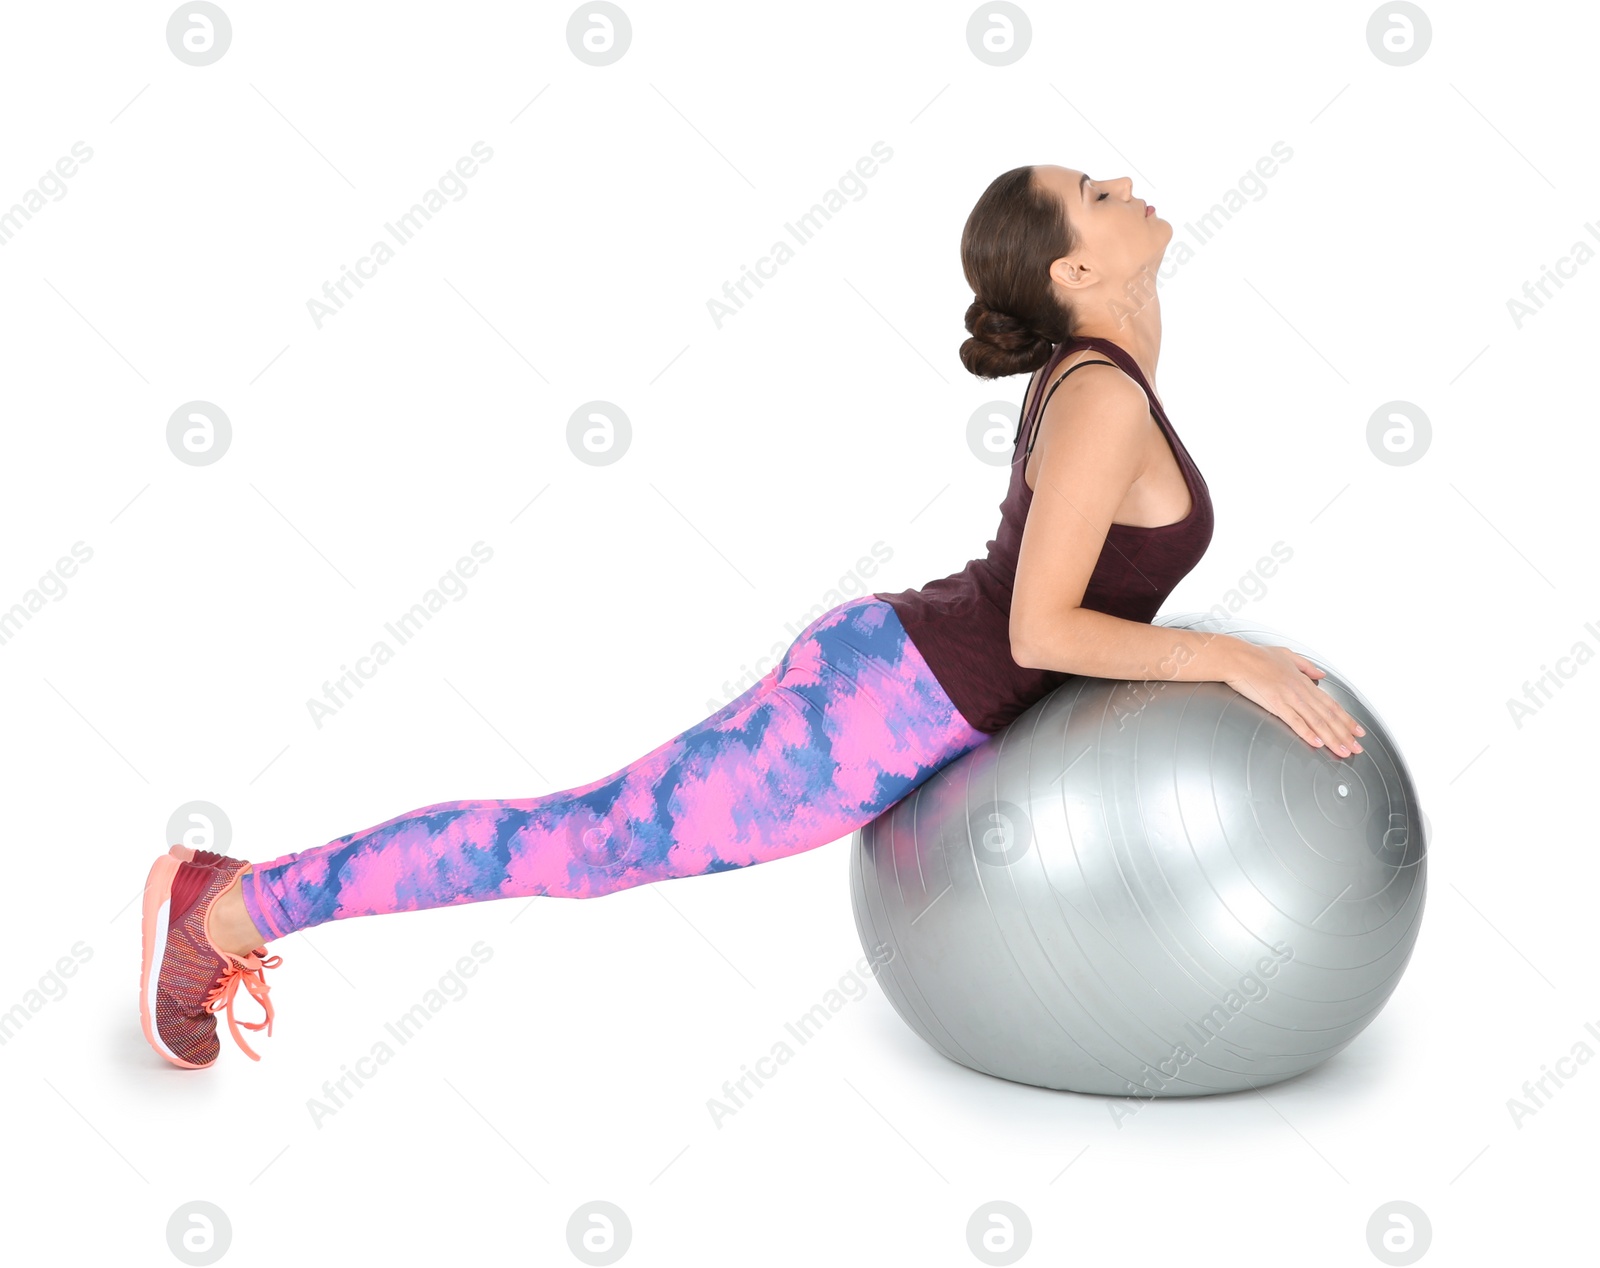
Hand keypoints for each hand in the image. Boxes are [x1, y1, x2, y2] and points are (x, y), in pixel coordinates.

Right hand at [1223, 640, 1365, 756]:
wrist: (1237, 657)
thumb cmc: (1256, 656)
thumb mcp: (1287, 655)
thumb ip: (1306, 666)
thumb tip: (1321, 674)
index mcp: (1303, 681)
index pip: (1331, 704)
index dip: (1346, 719)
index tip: (1357, 731)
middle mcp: (1301, 690)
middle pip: (1328, 715)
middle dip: (1345, 734)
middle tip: (1357, 748)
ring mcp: (1289, 697)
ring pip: (1316, 721)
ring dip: (1332, 738)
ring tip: (1343, 751)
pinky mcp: (1275, 704)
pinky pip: (1295, 721)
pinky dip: (1307, 733)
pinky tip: (1317, 743)